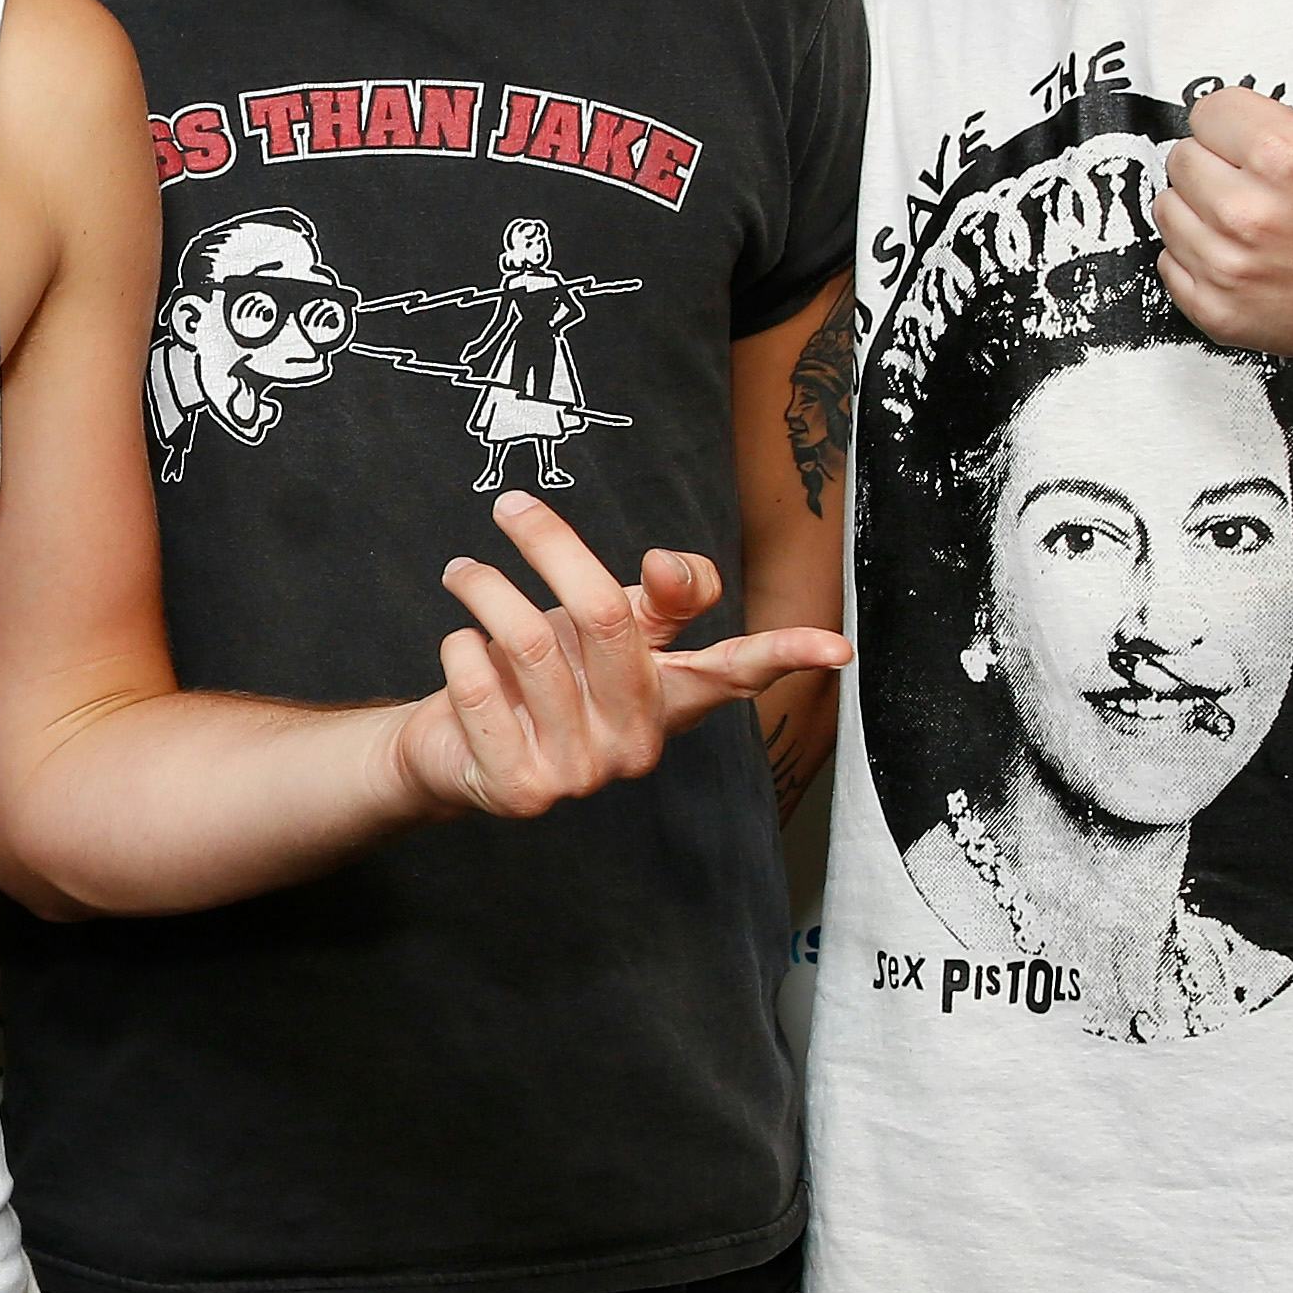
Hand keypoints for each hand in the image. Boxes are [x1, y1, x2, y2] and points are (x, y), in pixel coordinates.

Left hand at [393, 494, 849, 822]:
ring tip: (465, 574)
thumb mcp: (609, 626)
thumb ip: (658, 594)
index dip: (785, 654)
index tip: (837, 647)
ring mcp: (582, 774)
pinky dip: (458, 645)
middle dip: (549, 545)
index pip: (735, 671)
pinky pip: (479, 683)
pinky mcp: (521, 789)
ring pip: (527, 642)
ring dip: (484, 589)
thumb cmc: (544, 675)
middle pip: (605, 617)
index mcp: (669, 698)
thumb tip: (670, 564)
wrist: (456, 749)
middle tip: (509, 504)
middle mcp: (637, 742)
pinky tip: (460, 648)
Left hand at [1156, 0, 1292, 362]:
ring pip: (1168, 208)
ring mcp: (1230, 268)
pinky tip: (1245, 253)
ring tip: (1257, 213)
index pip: (1209, 111)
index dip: (1240, 121)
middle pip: (1183, 158)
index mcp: (1285, 155)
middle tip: (1267, 178)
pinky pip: (1169, 263)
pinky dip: (1197, 257)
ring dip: (1202, 207)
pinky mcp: (1219, 312)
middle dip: (1220, 162)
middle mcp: (1249, 213)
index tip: (1272, 139)